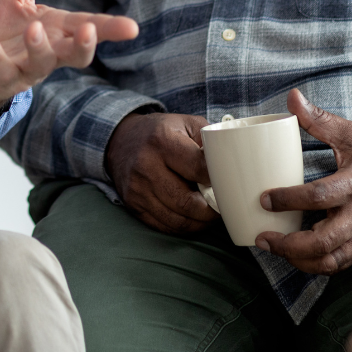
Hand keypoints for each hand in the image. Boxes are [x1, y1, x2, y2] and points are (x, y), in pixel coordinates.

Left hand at [0, 0, 138, 109]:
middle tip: (88, 30)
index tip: (132, 28)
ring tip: (32, 28)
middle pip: (75, 55)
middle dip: (84, 45)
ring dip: (39, 48)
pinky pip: (1, 73)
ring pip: (40, 66)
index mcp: (56, 31)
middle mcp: (48, 54)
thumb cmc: (1, 29)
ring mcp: (24, 71)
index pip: (88, 27)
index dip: (110, 28)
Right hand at [104, 110, 218, 233]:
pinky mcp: (133, 205)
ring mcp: (137, 189)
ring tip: (211, 214)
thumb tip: (230, 166)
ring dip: (200, 222)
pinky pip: (165, 226)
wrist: (120, 141)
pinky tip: (193, 218)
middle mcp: (146, 166)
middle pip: (188, 201)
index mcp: (162, 141)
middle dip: (212, 210)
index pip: (198, 168)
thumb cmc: (160, 133)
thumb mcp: (185, 124)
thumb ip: (209, 141)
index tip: (228, 184)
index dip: (218, 180)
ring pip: (178, 219)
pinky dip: (184, 227)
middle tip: (223, 206)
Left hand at [254, 89, 351, 273]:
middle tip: (264, 237)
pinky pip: (342, 263)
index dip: (289, 200)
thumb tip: (291, 97)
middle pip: (325, 242)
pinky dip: (318, 264)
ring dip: (301, 260)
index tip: (264, 199)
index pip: (319, 197)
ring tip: (276, 249)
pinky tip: (298, 256)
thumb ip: (319, 119)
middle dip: (290, 246)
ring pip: (333, 260)